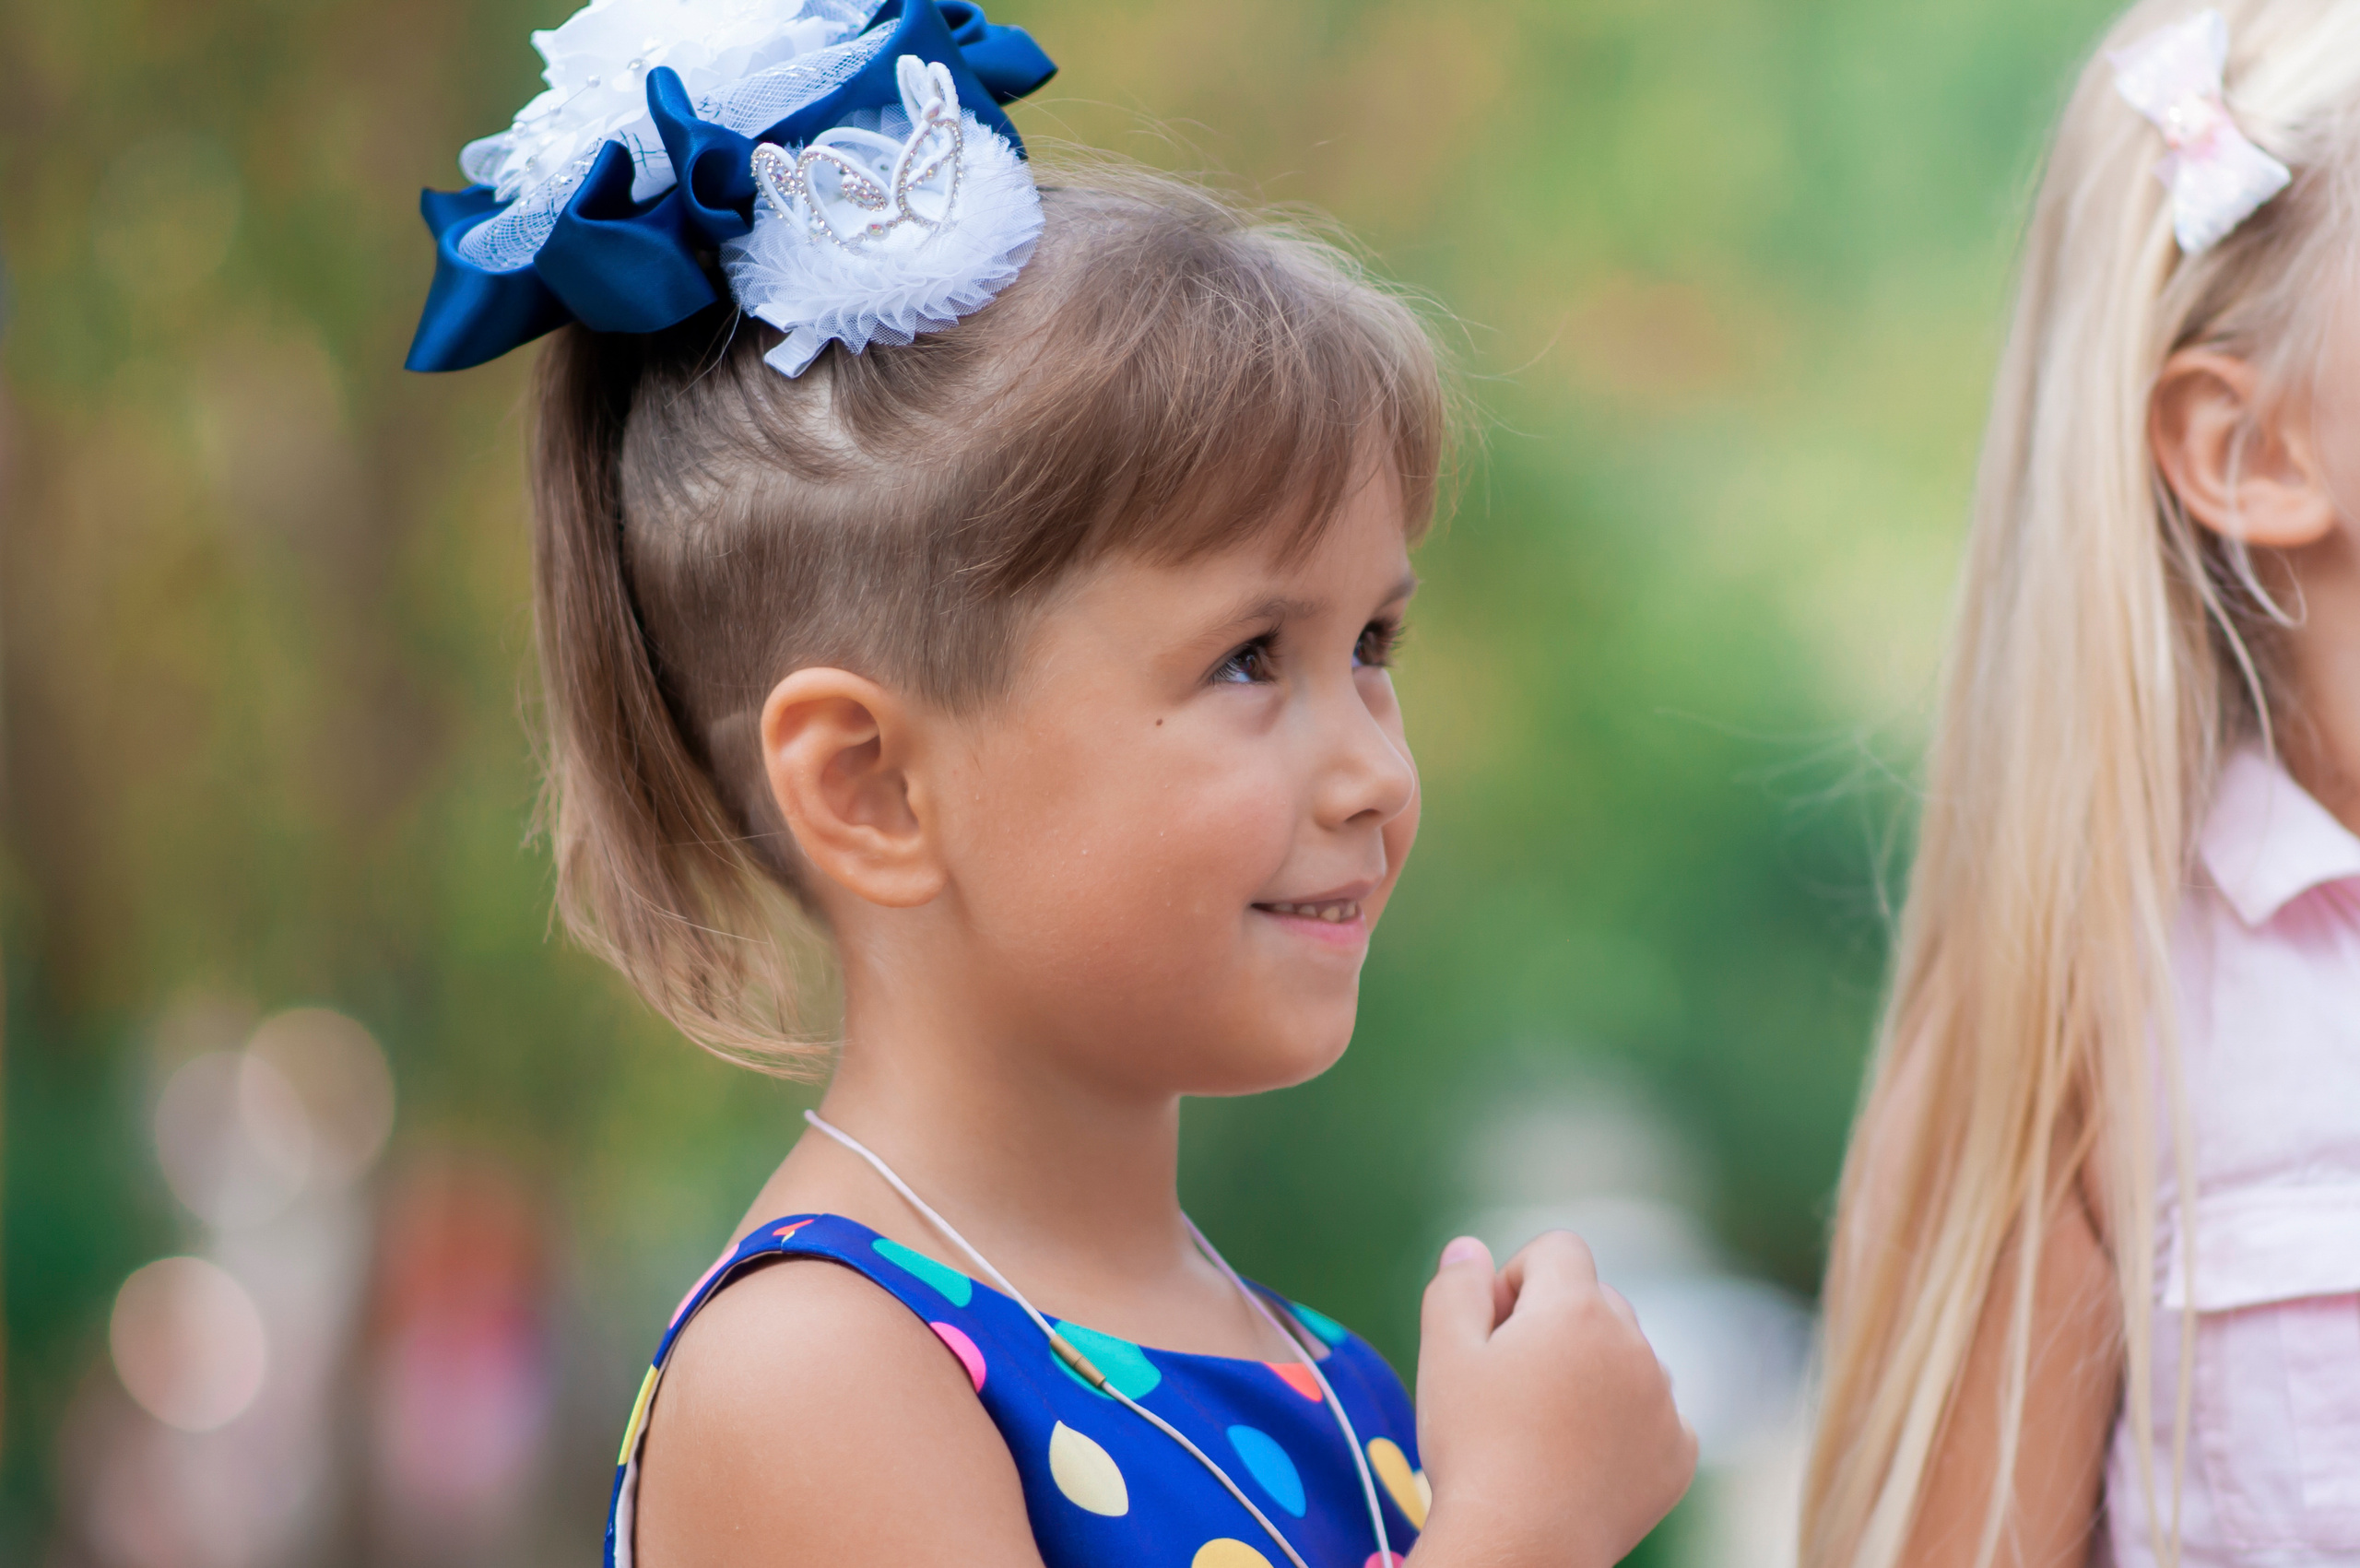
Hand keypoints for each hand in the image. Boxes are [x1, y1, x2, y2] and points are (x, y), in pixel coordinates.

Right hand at [1410, 1231, 1695, 1567]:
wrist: (1519, 1546)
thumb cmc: (1474, 1447)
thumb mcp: (1444, 1354)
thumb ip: (1456, 1287)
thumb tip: (1470, 1248)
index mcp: (1576, 1309)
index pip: (1558, 1250)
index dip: (1518, 1279)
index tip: (1496, 1330)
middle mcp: (1634, 1344)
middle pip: (1596, 1300)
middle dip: (1556, 1323)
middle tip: (1513, 1383)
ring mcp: (1664, 1401)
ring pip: (1627, 1355)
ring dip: (1594, 1370)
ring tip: (1546, 1425)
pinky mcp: (1678, 1452)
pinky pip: (1654, 1412)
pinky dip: (1623, 1423)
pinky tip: (1582, 1456)